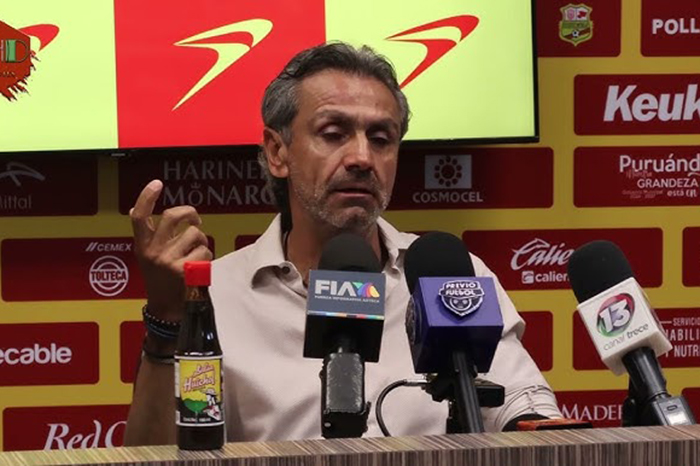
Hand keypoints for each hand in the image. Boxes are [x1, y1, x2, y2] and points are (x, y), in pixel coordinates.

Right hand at [130, 179, 211, 321]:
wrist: (168, 311)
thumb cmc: (163, 282)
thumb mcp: (150, 259)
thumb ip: (152, 237)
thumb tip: (141, 212)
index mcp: (142, 247)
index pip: (139, 217)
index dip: (146, 197)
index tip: (156, 183)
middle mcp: (152, 252)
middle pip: (173, 216)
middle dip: (191, 213)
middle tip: (197, 220)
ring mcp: (168, 261)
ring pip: (195, 234)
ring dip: (202, 243)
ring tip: (197, 256)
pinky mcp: (184, 270)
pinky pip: (204, 252)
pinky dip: (207, 259)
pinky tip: (199, 270)